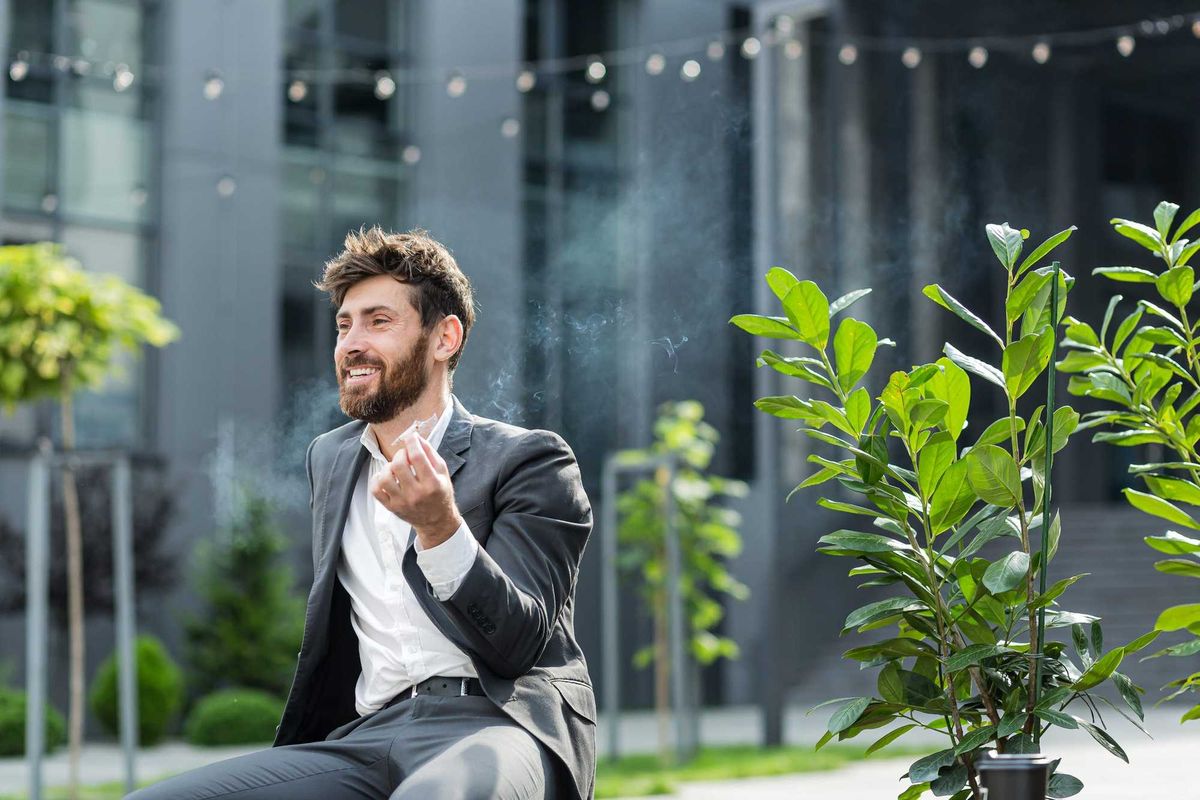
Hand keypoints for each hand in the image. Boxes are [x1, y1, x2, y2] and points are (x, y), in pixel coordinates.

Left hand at [369, 431, 461, 547]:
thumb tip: (417, 438)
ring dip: (388, 467)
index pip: (417, 457)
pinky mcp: (391, 507)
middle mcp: (416, 494)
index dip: (412, 442)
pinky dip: (377, 479)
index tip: (411, 438)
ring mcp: (402, 502)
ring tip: (396, 468)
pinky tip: (386, 477)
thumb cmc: (440, 494)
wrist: (436, 521)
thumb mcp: (442, 473)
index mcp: (432, 484)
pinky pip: (375, 490)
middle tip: (405, 455)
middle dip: (400, 454)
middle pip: (399, 465)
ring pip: (385, 477)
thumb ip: (431, 453)